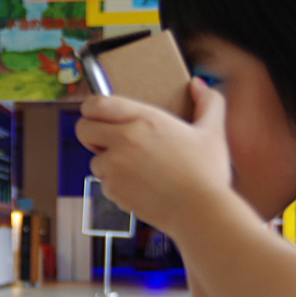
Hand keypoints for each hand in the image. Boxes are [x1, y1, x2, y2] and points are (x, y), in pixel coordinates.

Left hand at [75, 78, 232, 235]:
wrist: (199, 212)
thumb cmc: (206, 173)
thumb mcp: (212, 132)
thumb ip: (209, 102)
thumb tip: (198, 84)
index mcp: (144, 119)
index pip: (96, 104)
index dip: (91, 108)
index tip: (99, 114)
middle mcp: (124, 140)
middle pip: (83, 128)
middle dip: (91, 132)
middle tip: (108, 139)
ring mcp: (115, 167)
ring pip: (93, 159)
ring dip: (107, 162)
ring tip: (135, 167)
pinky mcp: (113, 190)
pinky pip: (103, 184)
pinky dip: (116, 185)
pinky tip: (139, 185)